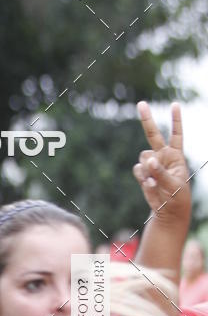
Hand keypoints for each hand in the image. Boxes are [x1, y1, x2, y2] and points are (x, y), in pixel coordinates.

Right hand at [133, 101, 190, 221]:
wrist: (168, 211)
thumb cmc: (177, 197)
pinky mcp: (143, 174)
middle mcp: (162, 156)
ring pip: (143, 158)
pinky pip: (138, 170)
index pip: (176, 134)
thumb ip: (161, 172)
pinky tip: (150, 185)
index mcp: (176, 156)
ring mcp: (151, 165)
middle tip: (141, 104)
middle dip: (146, 119)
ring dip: (147, 169)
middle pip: (153, 135)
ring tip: (155, 182)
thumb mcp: (174, 185)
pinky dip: (142, 177)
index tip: (174, 105)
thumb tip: (148, 161)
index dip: (175, 120)